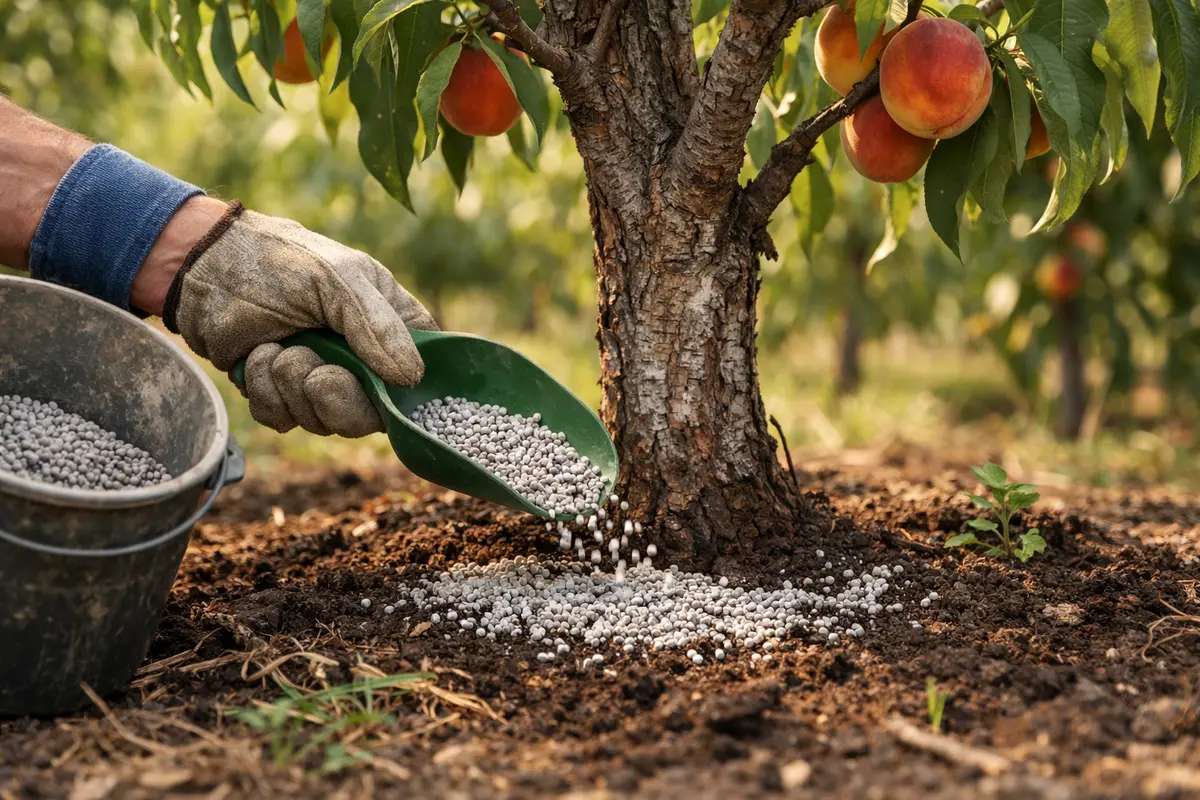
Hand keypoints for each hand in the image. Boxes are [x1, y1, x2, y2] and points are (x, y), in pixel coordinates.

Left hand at [162, 203, 436, 436]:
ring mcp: (321, 378)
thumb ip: (377, 325)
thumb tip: (412, 378)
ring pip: (325, 421)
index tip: (379, 386)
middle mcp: (361, 359)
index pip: (420, 374)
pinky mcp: (279, 394)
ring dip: (292, 388)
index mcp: (389, 325)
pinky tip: (256, 359)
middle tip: (314, 373)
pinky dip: (265, 394)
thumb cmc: (277, 260)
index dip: (405, 393)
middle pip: (372, 414)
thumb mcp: (336, 279)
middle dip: (337, 397)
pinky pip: (284, 420)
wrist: (203, 268)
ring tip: (275, 348)